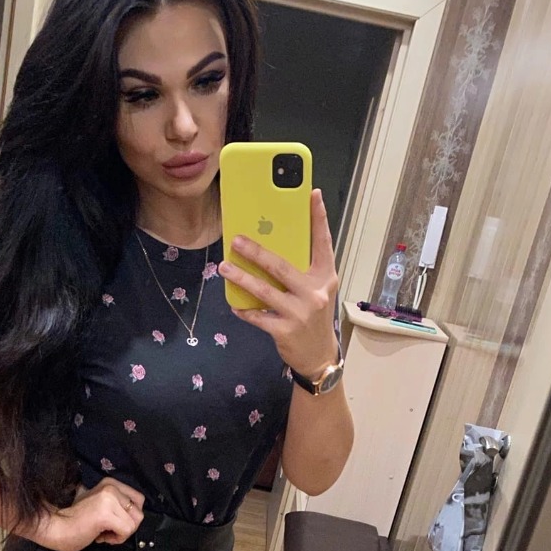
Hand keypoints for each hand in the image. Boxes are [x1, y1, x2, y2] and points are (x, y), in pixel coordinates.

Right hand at [34, 478, 144, 550]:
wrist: (55, 527)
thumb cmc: (76, 521)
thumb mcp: (100, 505)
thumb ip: (117, 504)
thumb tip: (136, 514)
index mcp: (111, 482)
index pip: (139, 500)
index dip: (129, 517)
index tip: (110, 522)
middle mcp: (111, 486)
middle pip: (139, 513)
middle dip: (126, 526)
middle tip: (106, 529)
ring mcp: (109, 499)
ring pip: (134, 523)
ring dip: (120, 534)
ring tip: (102, 533)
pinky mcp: (106, 513)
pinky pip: (126, 531)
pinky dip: (116, 539)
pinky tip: (100, 537)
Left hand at [218, 189, 339, 378]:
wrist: (319, 355)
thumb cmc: (314, 316)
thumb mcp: (317, 290)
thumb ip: (302, 270)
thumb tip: (271, 248)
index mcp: (326, 277)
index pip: (323, 243)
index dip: (319, 218)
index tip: (312, 194)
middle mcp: (315, 293)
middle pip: (281, 266)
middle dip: (256, 251)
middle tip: (236, 240)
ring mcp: (299, 312)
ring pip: (264, 290)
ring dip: (241, 277)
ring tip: (224, 267)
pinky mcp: (285, 330)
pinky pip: (258, 316)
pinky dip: (245, 310)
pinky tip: (234, 304)